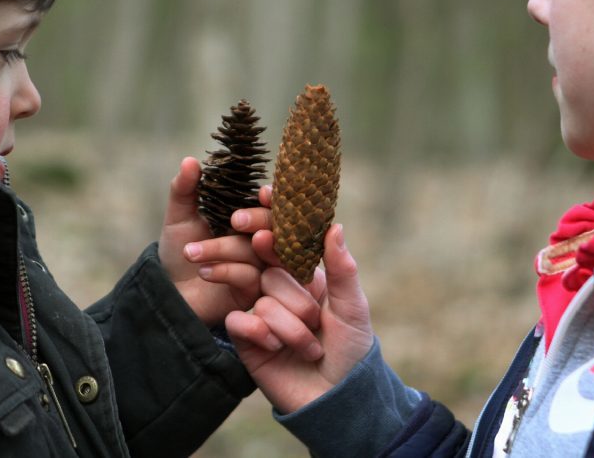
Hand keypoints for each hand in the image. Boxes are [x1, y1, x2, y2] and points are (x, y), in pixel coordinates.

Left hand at [157, 157, 263, 327]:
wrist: (170, 290)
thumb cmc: (180, 249)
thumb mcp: (180, 217)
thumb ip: (184, 189)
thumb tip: (189, 160)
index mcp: (249, 218)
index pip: (272, 203)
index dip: (273, 197)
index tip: (263, 193)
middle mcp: (261, 240)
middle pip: (275, 225)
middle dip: (257, 219)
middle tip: (234, 220)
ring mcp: (261, 266)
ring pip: (257, 252)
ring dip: (223, 249)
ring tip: (191, 252)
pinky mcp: (255, 291)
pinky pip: (250, 277)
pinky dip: (225, 271)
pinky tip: (203, 272)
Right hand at [225, 224, 374, 413]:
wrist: (337, 398)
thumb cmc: (351, 350)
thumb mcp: (352, 306)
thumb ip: (342, 267)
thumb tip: (334, 225)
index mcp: (304, 274)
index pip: (283, 240)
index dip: (271, 218)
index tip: (264, 196)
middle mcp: (278, 288)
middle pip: (267, 266)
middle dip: (291, 292)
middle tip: (303, 304)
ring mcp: (259, 310)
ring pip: (261, 296)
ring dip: (290, 325)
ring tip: (310, 346)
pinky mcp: (245, 337)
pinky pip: (240, 320)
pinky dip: (262, 333)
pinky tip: (276, 348)